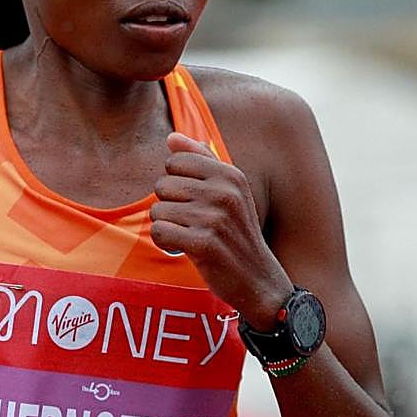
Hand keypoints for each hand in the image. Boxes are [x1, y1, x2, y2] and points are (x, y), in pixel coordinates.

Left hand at [150, 132, 292, 326]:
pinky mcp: (204, 243)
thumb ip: (201, 160)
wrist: (258, 279)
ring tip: (188, 236)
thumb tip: (172, 137)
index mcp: (230, 174)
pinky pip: (159, 232)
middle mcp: (224, 192)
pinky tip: (182, 249)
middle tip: (190, 223)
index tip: (192, 201)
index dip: (175, 183)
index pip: (174, 161)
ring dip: (166, 227)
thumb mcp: (228, 192)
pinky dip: (165, 243)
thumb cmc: (236, 232)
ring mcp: (215, 218)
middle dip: (168, 207)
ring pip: (157, 210)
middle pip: (162, 185)